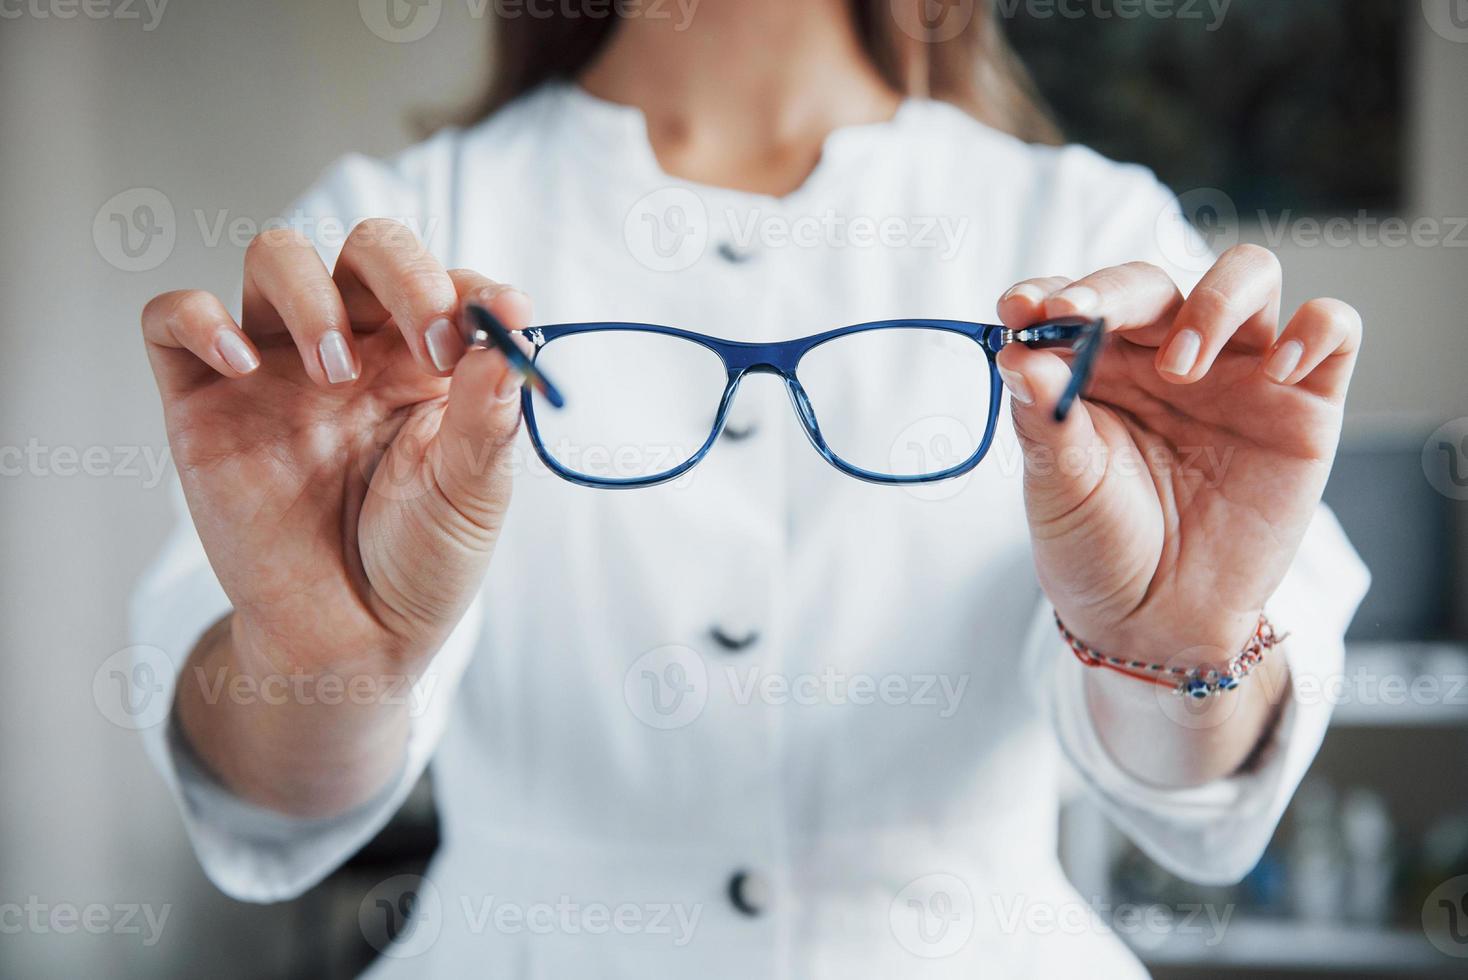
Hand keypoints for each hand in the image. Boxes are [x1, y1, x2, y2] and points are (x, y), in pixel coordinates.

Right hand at [142, 220, 529, 682]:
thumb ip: (490, 416)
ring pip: (275, 257)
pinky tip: (242, 365)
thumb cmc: (419, 562)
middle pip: (368, 249)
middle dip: (404, 274)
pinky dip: (200, 320)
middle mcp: (355, 350)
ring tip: (333, 371)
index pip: (448, 283)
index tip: (503, 322)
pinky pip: (173, 321)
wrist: (350, 641)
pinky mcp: (205, 401)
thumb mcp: (473, 494)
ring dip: (310, 295)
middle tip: (429, 339)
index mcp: (426, 362)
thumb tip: (511, 340)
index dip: (474, 290)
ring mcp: (277, 369)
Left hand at [995, 245, 1361, 664]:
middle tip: (1080, 317)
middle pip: (1153, 283)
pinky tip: (1279, 368)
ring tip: (1178, 366)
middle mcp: (1167, 356)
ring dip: (1213, 301)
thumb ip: (1042, 418)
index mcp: (1098, 366)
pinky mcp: (1303, 405)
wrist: (1158, 624)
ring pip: (1249, 277)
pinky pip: (1332, 331)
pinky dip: (1314, 332)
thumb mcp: (1057, 489)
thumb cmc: (1099, 549)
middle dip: (1113, 291)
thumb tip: (1015, 354)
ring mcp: (1238, 374)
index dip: (1049, 292)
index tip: (1017, 310)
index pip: (1077, 300)